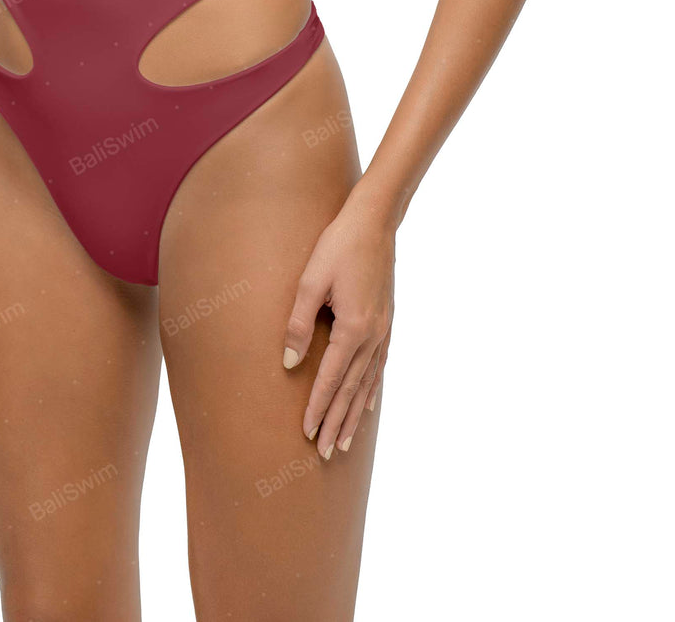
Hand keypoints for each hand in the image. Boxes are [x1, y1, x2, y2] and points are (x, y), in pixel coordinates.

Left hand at [282, 185, 396, 458]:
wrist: (375, 222)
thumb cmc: (337, 246)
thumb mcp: (309, 281)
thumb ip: (298, 323)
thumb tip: (287, 363)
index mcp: (353, 328)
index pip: (331, 379)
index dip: (318, 408)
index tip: (307, 433)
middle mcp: (373, 336)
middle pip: (351, 390)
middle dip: (336, 422)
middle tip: (324, 453)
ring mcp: (384, 331)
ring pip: (367, 384)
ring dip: (354, 414)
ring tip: (344, 442)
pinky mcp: (387, 322)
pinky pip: (378, 367)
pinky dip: (370, 390)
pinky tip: (365, 403)